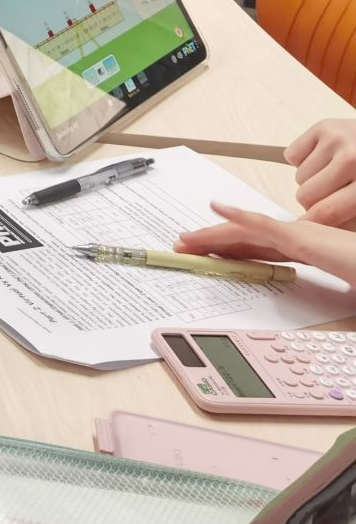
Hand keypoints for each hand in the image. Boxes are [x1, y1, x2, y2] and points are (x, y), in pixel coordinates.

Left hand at [176, 201, 355, 290]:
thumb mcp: (350, 287)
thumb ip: (337, 293)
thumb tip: (336, 314)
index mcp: (311, 251)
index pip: (262, 250)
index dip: (233, 251)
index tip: (211, 257)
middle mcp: (302, 239)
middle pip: (247, 240)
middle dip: (213, 243)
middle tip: (184, 247)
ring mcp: (302, 236)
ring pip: (246, 232)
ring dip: (213, 234)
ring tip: (186, 238)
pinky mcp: (305, 237)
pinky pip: (265, 224)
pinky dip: (238, 216)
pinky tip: (216, 209)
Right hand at [290, 120, 355, 227]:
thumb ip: (349, 219)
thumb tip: (317, 232)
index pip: (326, 213)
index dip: (312, 225)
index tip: (305, 228)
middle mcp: (351, 159)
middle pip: (305, 196)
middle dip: (313, 201)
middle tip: (328, 197)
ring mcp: (336, 140)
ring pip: (299, 177)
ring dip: (311, 181)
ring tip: (333, 175)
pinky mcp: (323, 127)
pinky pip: (293, 156)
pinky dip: (304, 161)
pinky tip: (325, 160)